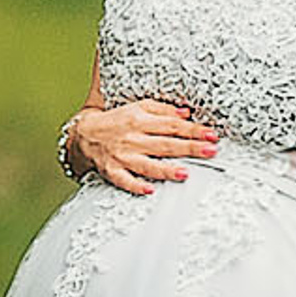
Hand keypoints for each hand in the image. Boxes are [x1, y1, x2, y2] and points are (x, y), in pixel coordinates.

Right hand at [67, 101, 215, 194]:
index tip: (211, 134)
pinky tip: (150, 189)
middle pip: (165, 144)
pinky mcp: (112, 171)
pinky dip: (136, 185)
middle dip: (189, 148)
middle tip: (210, 151)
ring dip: (166, 169)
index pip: (172, 125)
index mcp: (140, 120)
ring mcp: (123, 157)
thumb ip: (162, 110)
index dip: (193, 130)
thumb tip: (186, 113)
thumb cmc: (116, 121)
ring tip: (184, 173)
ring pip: (147, 164)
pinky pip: (125, 180)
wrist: (84, 134)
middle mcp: (133, 138)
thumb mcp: (138, 107)